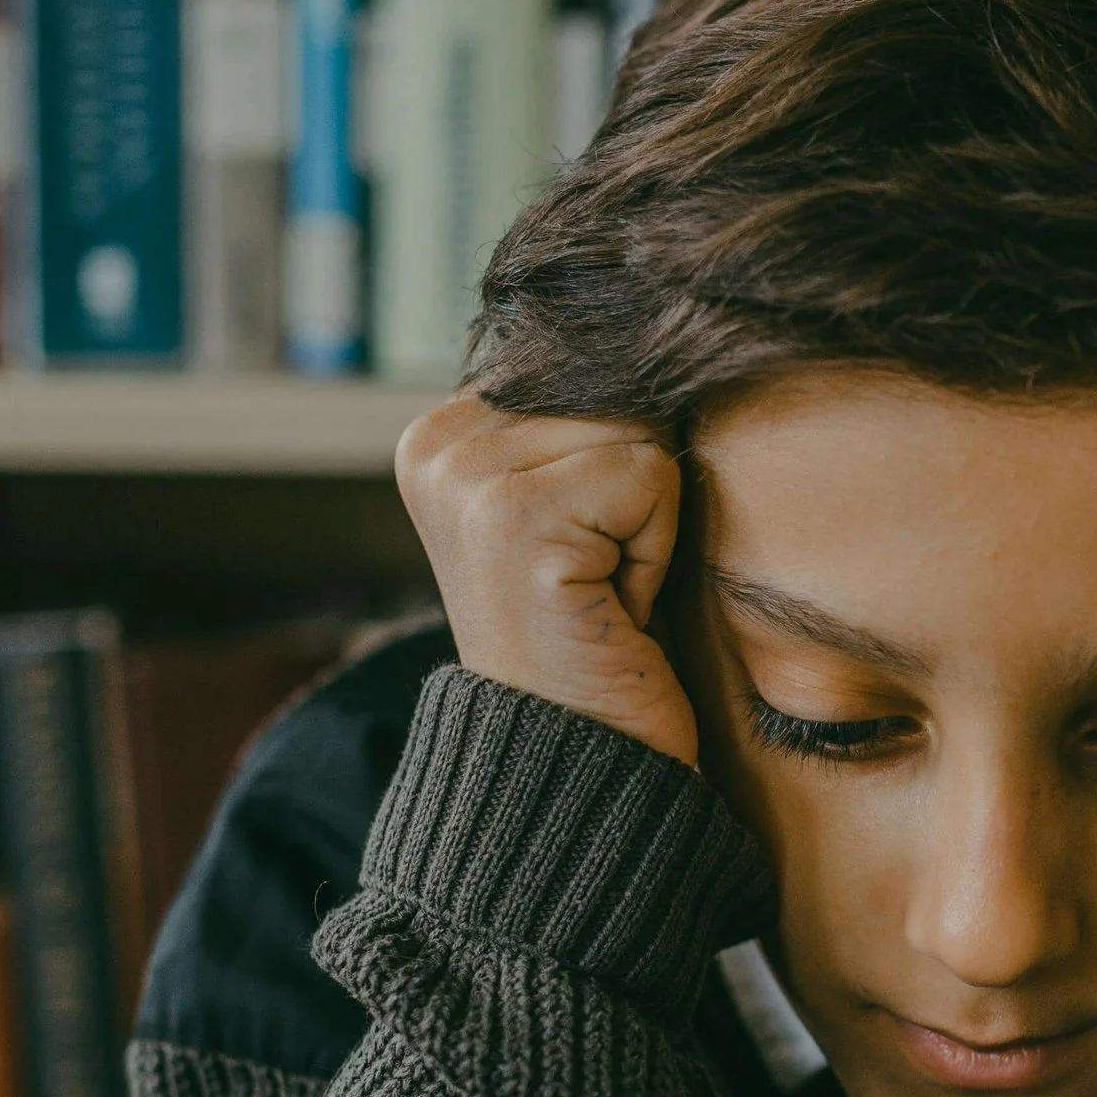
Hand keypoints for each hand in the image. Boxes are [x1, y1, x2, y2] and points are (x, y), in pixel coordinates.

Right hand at [395, 392, 698, 764]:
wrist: (575, 762)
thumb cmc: (594, 635)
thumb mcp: (571, 508)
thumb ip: (581, 423)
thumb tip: (660, 334)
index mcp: (440, 433)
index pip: (591, 372)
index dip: (616, 468)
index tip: (575, 553)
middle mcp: (437, 445)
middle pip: (618, 395)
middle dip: (634, 495)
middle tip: (592, 581)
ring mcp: (467, 480)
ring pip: (640, 434)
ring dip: (647, 525)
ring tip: (598, 592)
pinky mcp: (516, 520)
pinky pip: (650, 477)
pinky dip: (652, 552)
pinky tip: (607, 607)